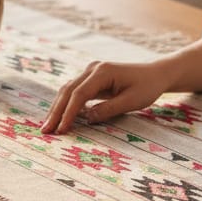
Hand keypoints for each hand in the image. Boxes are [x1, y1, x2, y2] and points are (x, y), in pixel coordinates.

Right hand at [42, 60, 172, 134]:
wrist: (156, 74)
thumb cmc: (147, 88)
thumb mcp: (131, 101)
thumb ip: (109, 109)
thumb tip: (87, 119)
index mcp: (103, 72)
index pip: (79, 94)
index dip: (69, 113)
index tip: (61, 130)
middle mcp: (93, 68)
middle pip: (68, 90)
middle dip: (56, 112)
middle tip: (45, 131)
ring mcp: (91, 71)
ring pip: (67, 90)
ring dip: (57, 108)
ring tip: (48, 127)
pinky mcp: (92, 78)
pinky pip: (74, 91)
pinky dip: (65, 104)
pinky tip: (59, 118)